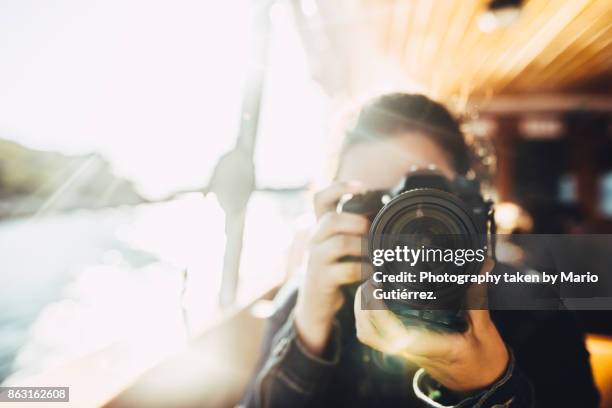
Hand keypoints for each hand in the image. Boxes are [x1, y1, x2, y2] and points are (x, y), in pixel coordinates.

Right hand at [294, 181, 369, 355]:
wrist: (315, 305)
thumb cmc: (335, 271)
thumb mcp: (340, 247)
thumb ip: (354, 230)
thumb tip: (386, 214)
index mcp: (320, 228)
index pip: (320, 199)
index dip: (338, 188)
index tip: (361, 186)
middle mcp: (314, 240)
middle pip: (331, 219)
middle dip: (357, 222)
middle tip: (373, 232)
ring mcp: (316, 260)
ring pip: (339, 242)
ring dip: (363, 246)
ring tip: (376, 254)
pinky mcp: (322, 280)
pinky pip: (345, 270)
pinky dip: (363, 270)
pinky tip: (373, 274)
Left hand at [354, 259, 508, 391]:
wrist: (482, 385)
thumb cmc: (484, 360)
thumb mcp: (486, 331)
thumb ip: (477, 299)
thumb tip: (479, 269)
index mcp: (434, 347)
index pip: (396, 335)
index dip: (379, 312)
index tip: (378, 286)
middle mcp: (413, 351)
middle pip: (370, 334)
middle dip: (363, 305)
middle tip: (373, 279)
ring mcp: (404, 352)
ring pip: (369, 336)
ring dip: (362, 310)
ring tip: (372, 285)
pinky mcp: (403, 349)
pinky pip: (375, 335)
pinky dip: (367, 317)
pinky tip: (375, 298)